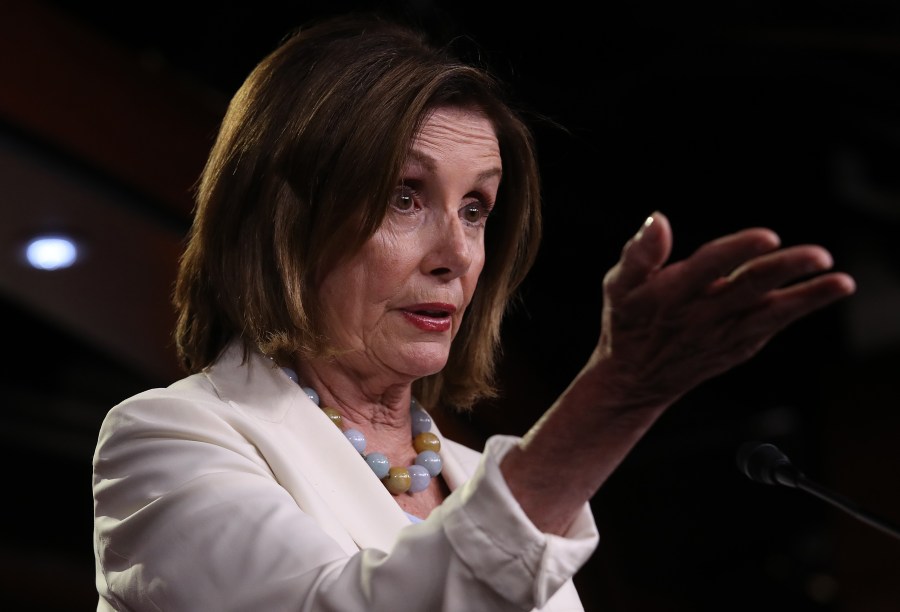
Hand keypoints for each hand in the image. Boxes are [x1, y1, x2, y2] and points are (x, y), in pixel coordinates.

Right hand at [594, 210, 856, 408]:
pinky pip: (773, 325)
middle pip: (748, 288)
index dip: (736, 251)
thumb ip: (639, 253)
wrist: (635, 381)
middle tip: (820, 256)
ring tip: (842, 282)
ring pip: (770, 313)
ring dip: (808, 297)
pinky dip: (799, 309)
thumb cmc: (628, 322)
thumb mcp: (617, 286)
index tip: (767, 236)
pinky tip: (826, 291)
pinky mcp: (739, 347)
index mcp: (671, 295)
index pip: (708, 267)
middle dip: (785, 271)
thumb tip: (657, 219)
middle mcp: (702, 316)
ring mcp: (724, 335)